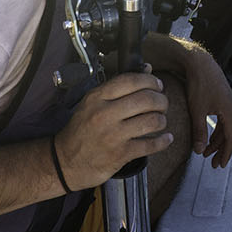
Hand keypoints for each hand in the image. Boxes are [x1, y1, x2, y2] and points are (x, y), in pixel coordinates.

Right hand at [52, 72, 171, 190]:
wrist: (65, 162)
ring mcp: (113, 135)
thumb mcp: (93, 103)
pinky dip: (163, 141)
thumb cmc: (81, 130)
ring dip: (162, 119)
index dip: (150, 81)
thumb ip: (119, 87)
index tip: (157, 85)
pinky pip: (150, 144)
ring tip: (161, 120)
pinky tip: (166, 138)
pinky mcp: (120, 154)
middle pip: (146, 99)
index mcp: (97, 97)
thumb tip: (147, 69)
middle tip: (162, 104)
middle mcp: (104, 114)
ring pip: (152, 120)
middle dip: (161, 100)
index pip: (131, 80)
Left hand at [181, 47, 231, 167]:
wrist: (199, 62)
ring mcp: (228, 102)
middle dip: (221, 149)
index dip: (226, 153)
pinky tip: (207, 135)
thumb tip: (199, 151)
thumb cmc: (199, 84)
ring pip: (225, 127)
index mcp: (230, 111)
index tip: (220, 165)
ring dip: (217, 140)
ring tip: (206, 151)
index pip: (231, 138)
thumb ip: (200, 132)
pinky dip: (216, 130)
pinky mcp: (222, 98)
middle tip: (213, 163)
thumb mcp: (197, 110)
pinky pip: (222, 119)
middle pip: (230, 134)